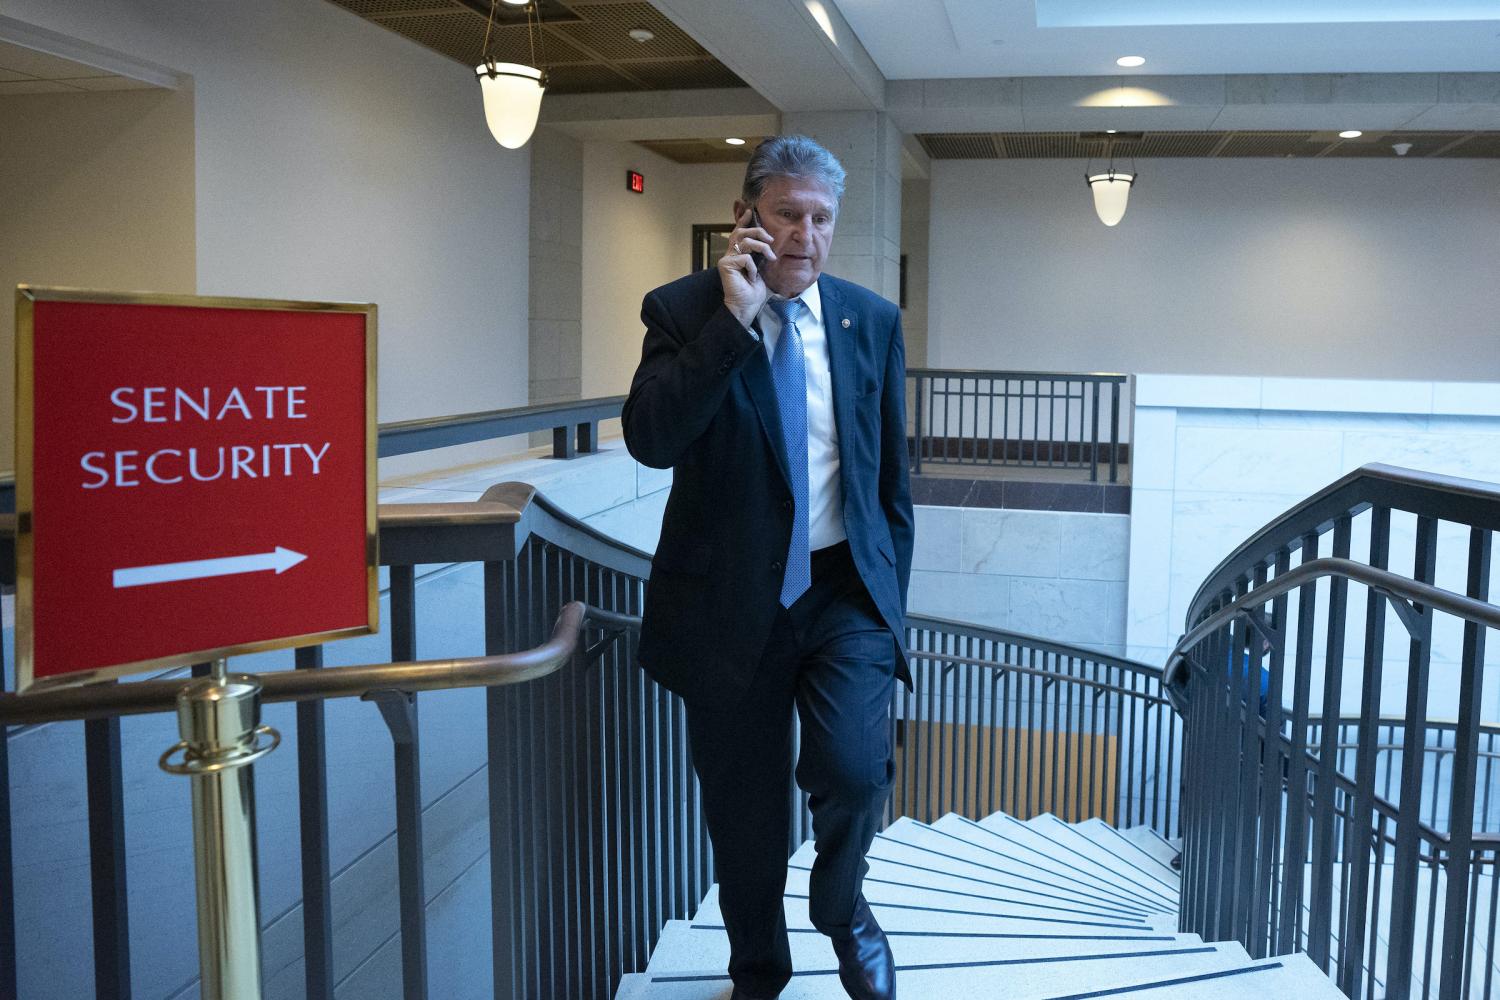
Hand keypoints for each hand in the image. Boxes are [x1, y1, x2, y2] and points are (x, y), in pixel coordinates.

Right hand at [718, 208, 776, 328]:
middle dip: (758, 231)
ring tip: (770, 258)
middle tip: (771, 239)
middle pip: (742, 232)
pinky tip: (752, 278)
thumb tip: (770, 243)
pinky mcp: (725, 265)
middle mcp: (730, 254)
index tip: (750, 211)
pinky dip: (753, 267)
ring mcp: (726, 259)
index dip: (743, 220)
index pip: (739, 233)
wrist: (747, 307)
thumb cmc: (754, 292)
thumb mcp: (762, 269)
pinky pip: (745, 258)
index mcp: (738, 254)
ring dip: (761, 248)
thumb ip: (762, 256)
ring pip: (745, 242)